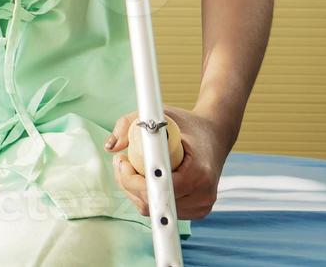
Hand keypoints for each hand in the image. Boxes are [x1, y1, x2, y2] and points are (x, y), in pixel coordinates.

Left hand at [105, 105, 226, 220]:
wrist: (215, 136)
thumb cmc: (186, 125)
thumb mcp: (159, 114)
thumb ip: (129, 124)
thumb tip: (110, 148)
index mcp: (199, 172)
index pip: (158, 189)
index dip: (133, 180)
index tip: (123, 160)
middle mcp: (203, 194)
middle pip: (151, 202)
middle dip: (128, 182)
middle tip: (122, 160)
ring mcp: (201, 206)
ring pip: (152, 209)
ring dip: (134, 190)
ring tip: (132, 166)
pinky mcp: (196, 211)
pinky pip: (161, 210)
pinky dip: (147, 195)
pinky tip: (144, 177)